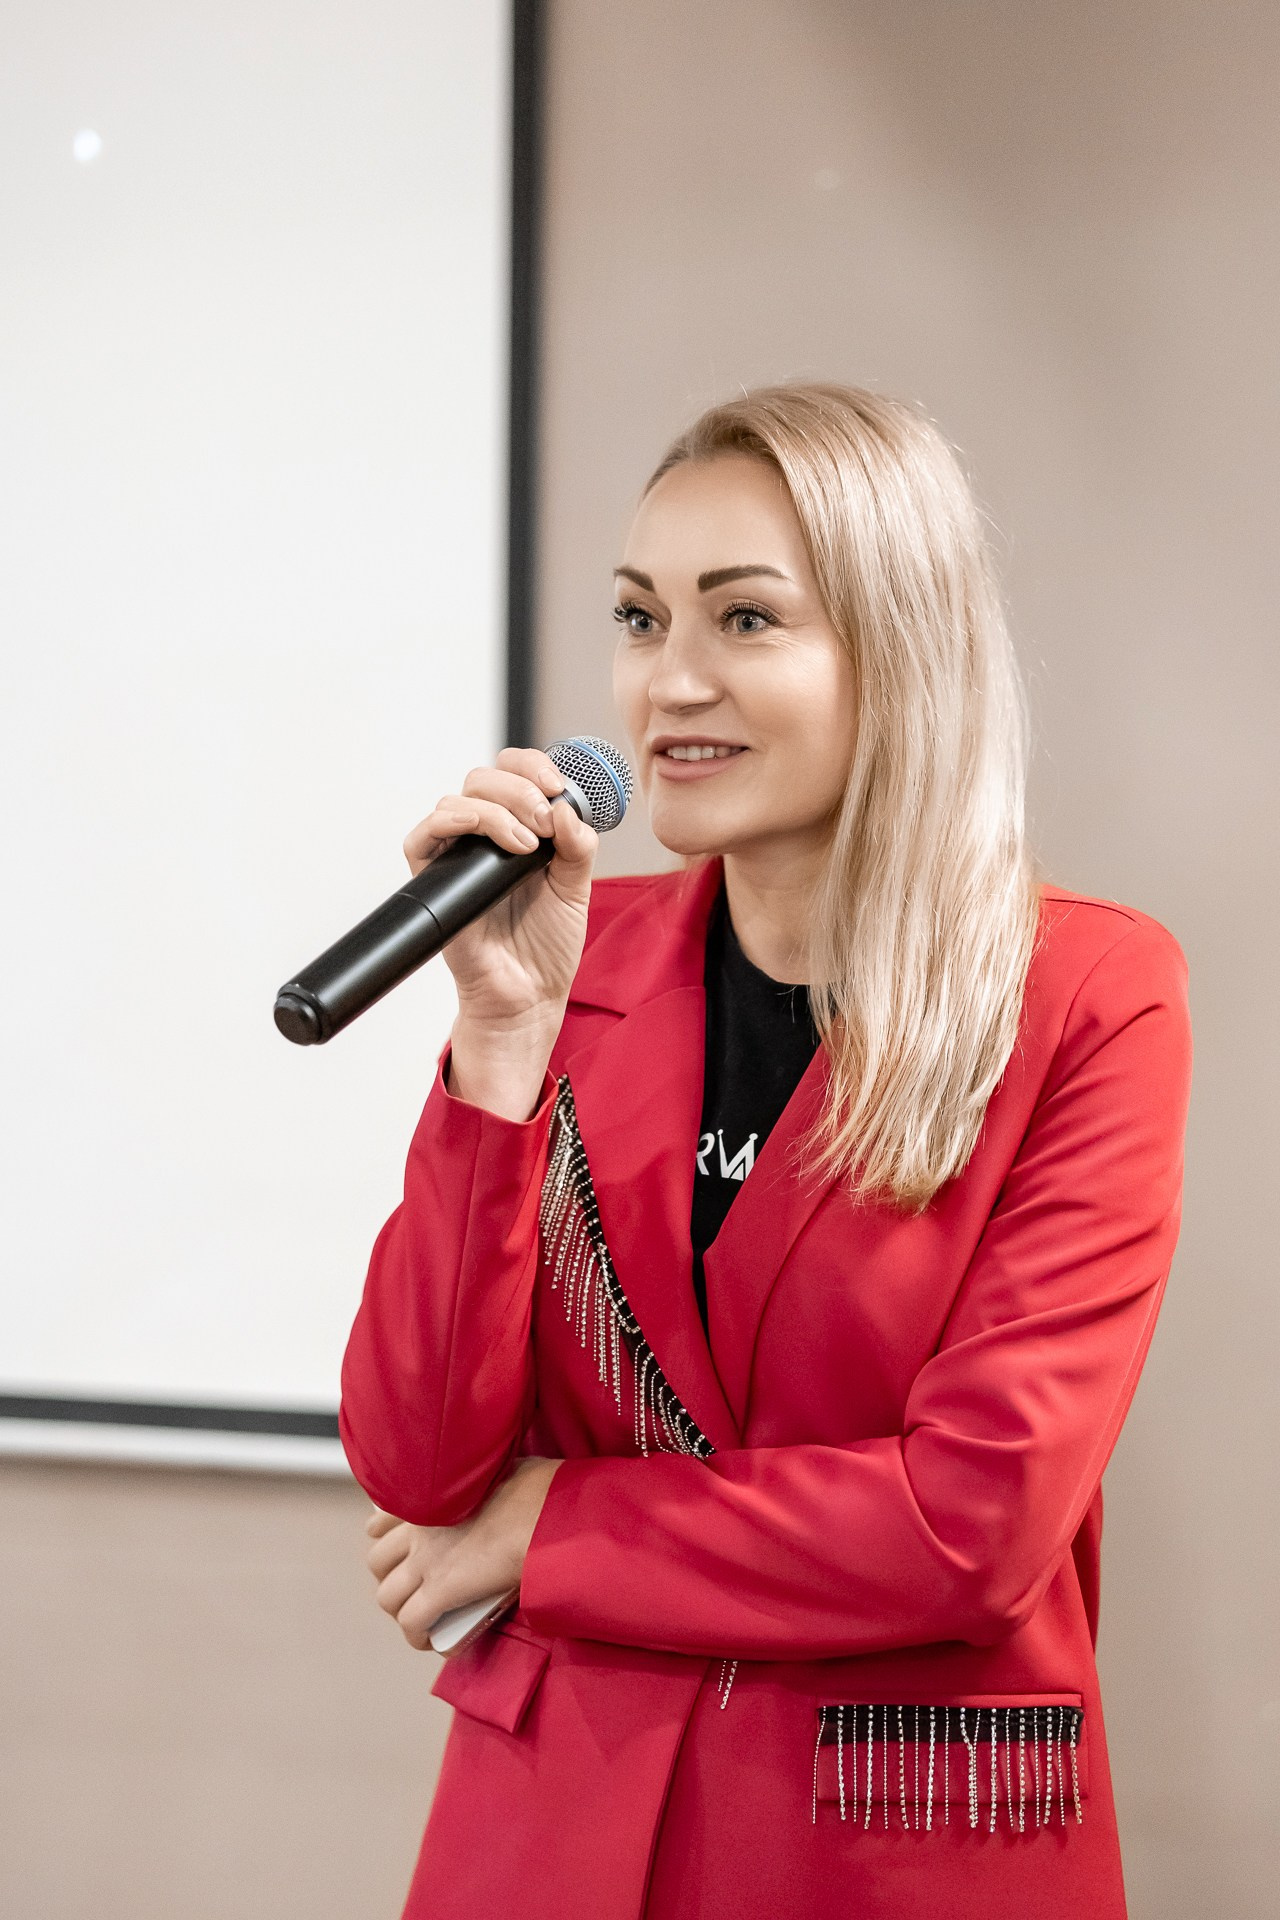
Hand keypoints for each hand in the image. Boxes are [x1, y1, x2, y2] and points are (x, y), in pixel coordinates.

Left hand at [364, 1457, 560, 1653]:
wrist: (545, 1512)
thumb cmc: (537, 1489)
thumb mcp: (500, 1471)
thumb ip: (483, 1483)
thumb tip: (498, 1490)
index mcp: (430, 1494)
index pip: (381, 1521)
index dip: (385, 1541)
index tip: (401, 1551)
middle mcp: (418, 1526)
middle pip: (378, 1563)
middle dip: (391, 1578)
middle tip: (414, 1589)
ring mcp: (426, 1559)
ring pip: (389, 1597)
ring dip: (402, 1610)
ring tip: (423, 1619)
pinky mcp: (441, 1589)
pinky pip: (413, 1622)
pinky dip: (419, 1636)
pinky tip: (433, 1641)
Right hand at [402, 749, 597, 1118]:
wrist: (529, 995)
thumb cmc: (547, 945)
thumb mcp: (576, 886)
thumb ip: (577, 845)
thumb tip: (567, 808)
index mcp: (518, 828)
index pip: (513, 772)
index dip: (533, 766)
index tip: (559, 786)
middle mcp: (483, 836)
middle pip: (483, 777)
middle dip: (520, 788)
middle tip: (545, 821)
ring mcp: (456, 856)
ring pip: (457, 799)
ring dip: (498, 809)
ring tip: (528, 844)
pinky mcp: (433, 880)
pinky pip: (424, 836)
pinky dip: (455, 823)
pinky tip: (496, 841)